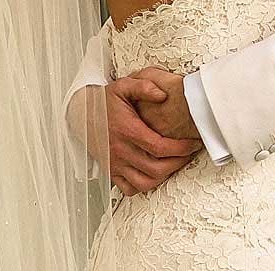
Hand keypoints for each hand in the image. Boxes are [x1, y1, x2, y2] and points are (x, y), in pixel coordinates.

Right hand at [84, 76, 200, 194]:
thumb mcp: (124, 85)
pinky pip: (129, 189)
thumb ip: (144, 86)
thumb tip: (163, 94)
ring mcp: (115, 164)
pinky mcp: (110, 172)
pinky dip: (145, 186)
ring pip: (144, 183)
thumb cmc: (104, 101)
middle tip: (190, 153)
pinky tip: (155, 174)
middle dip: (179, 162)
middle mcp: (120, 151)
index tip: (194, 143)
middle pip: (156, 168)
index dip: (182, 148)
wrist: (80, 114)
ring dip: (165, 176)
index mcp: (127, 131)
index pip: (160, 147)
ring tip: (176, 163)